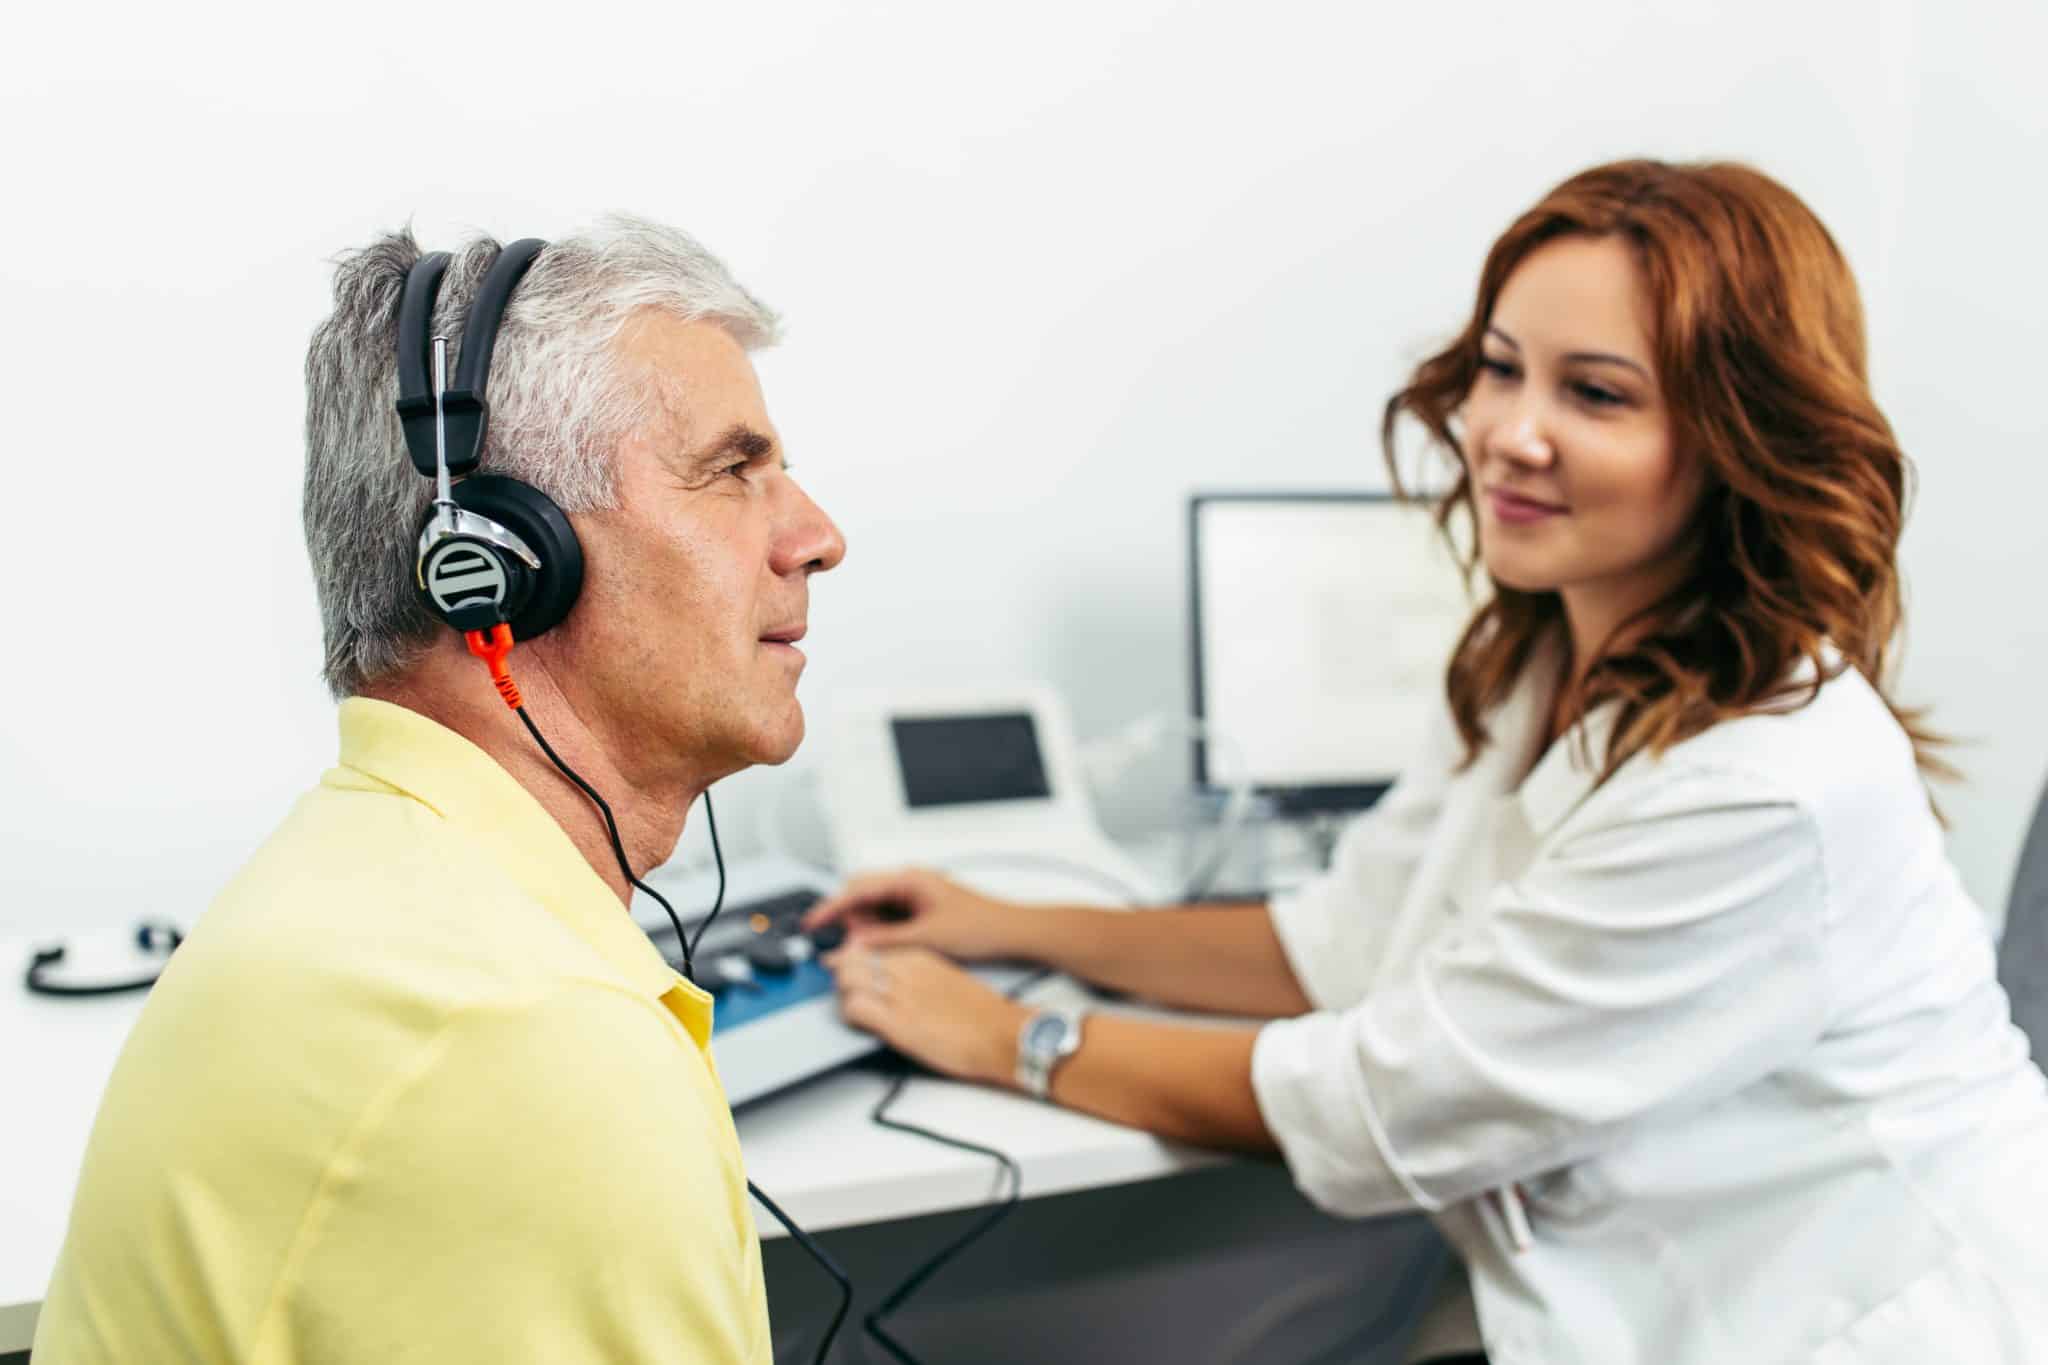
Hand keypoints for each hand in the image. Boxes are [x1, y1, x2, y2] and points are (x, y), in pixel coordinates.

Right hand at [802, 868, 1020, 961]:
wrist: (1013, 932)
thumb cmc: (982, 925)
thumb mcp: (927, 936)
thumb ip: (885, 941)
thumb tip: (854, 947)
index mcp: (910, 878)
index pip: (858, 888)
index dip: (831, 907)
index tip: (812, 922)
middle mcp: (911, 883)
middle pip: (862, 897)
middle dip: (847, 921)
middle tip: (838, 944)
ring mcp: (916, 898)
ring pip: (875, 911)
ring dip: (864, 931)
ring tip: (861, 952)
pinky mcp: (921, 912)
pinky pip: (889, 920)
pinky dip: (879, 935)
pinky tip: (879, 950)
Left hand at [823, 944, 1027, 1087]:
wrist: (1003, 1036)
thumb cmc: (984, 1015)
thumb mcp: (949, 980)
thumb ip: (922, 975)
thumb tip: (901, 984)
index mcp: (921, 957)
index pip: (871, 946)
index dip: (855, 959)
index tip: (853, 969)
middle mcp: (906, 970)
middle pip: (852, 958)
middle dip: (844, 974)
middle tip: (849, 990)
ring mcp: (899, 995)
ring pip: (846, 979)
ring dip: (845, 994)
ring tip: (856, 1008)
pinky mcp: (896, 1023)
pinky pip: (853, 1009)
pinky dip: (850, 1015)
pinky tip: (862, 1023)